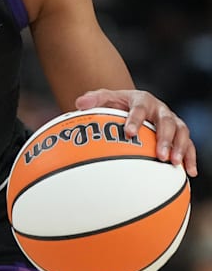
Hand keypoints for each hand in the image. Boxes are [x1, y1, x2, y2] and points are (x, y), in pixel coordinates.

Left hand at [75, 89, 197, 176]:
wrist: (133, 104)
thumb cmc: (117, 104)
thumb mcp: (105, 98)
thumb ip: (93, 99)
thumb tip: (79, 104)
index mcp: (141, 100)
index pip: (139, 109)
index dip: (135, 120)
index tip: (129, 133)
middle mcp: (160, 109)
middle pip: (166, 122)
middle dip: (164, 138)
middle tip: (159, 155)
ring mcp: (172, 120)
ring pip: (181, 132)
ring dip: (180, 148)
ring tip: (173, 163)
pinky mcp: (179, 133)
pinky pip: (190, 145)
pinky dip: (191, 157)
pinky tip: (189, 172)